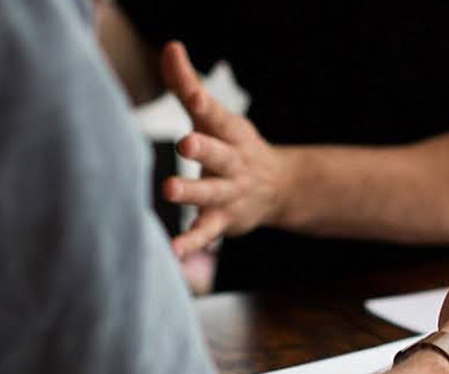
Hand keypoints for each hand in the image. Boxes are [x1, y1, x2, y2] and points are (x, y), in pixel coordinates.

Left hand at [159, 41, 295, 256]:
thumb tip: (170, 47)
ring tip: (170, 189)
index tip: (196, 97)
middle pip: (219, 155)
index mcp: (231, 134)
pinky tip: (173, 251)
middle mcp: (233, 163)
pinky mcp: (224, 220)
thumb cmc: (232, 146)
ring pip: (211, 193)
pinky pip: (207, 233)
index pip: (218, 117)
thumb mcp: (215, 116)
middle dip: (204, 149)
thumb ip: (188, 85)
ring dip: (192, 192)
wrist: (279, 189)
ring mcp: (231, 193)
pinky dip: (192, 242)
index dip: (207, 105)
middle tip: (186, 142)